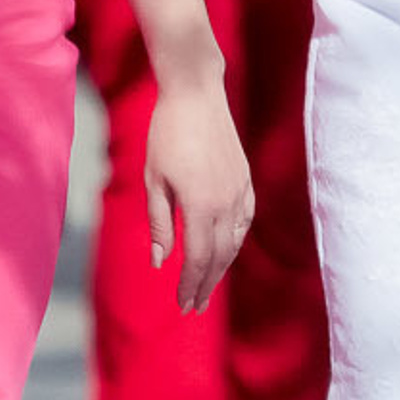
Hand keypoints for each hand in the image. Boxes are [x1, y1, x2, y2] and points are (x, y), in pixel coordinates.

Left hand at [143, 74, 253, 313]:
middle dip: (206, 284)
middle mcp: (226, 202)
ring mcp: (239, 189)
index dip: (190, 285)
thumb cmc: (166, 133)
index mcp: (200, 205)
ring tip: (208, 285)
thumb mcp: (154, 179)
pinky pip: (245, 219)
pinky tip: (228, 248)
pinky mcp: (245, 178)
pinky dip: (237, 240)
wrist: (196, 92)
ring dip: (222, 267)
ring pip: (235, 241)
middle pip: (219, 257)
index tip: (183, 306)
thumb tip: (159, 263)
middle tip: (195, 307)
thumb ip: (159, 223)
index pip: (197, 259)